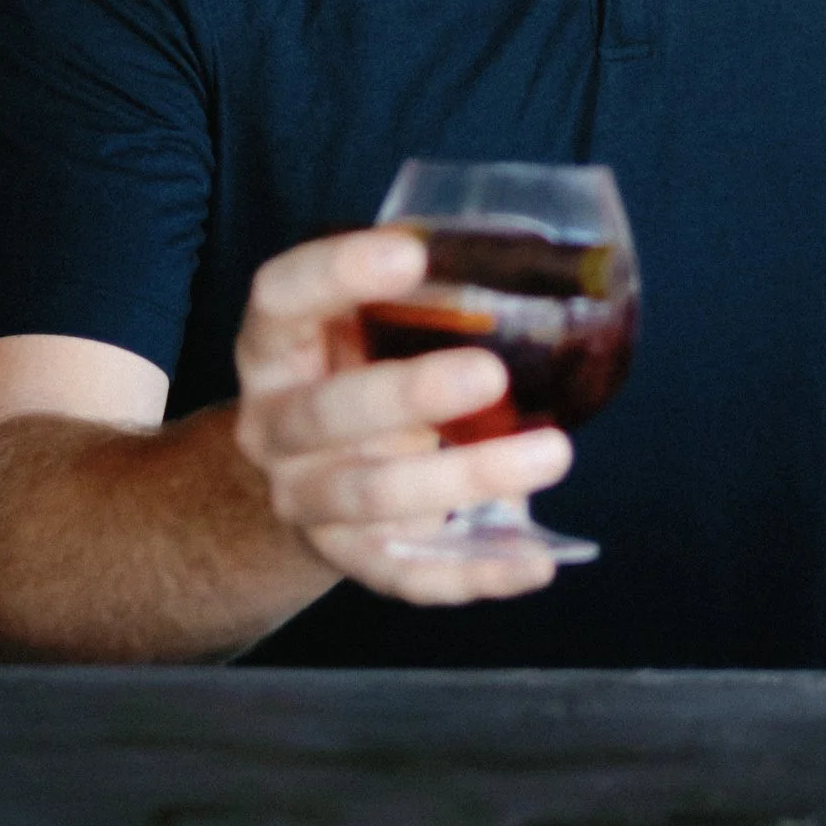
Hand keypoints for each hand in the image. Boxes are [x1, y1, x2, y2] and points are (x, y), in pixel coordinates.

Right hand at [230, 228, 572, 606]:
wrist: (302, 476)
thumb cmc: (357, 373)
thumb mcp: (363, 326)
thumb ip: (419, 300)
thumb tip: (546, 268)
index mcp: (277, 347)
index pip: (281, 299)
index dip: (334, 274)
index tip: (409, 252)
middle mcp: (275, 426)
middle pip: (326, 413)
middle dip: (408, 395)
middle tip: (490, 374)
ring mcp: (307, 499)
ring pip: (374, 496)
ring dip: (464, 478)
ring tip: (551, 454)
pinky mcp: (351, 557)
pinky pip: (408, 573)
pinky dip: (475, 572)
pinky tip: (536, 561)